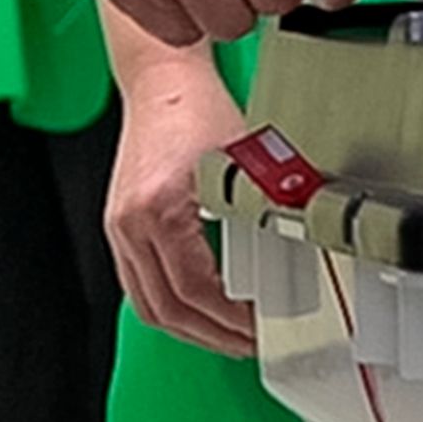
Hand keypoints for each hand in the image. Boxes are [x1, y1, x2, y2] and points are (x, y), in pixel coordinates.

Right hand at [107, 51, 257, 355]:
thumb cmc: (196, 107)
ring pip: (147, 305)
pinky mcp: (119, 226)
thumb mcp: (243, 159)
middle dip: (212, 335)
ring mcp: (119, 227)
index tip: (258, 327)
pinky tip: (199, 308)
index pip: (194, 289)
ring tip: (227, 334)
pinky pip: (138, 285)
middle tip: (248, 342)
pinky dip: (169, 305)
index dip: (230, 318)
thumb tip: (304, 242)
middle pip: (166, 309)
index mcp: (159, 208)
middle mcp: (131, 223)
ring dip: (189, 328)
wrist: (160, 79)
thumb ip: (268, 203)